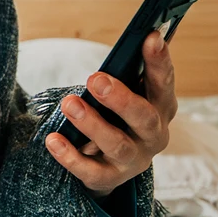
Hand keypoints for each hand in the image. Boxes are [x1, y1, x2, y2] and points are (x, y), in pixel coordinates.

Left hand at [44, 29, 177, 197]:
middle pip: (144, 118)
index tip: (151, 37)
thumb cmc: (117, 114)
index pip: (164, 82)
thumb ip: (127, 72)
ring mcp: (133, 160)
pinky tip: (53, 140)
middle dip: (121, 98)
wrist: (110, 163)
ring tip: (69, 104)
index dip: (159, 61)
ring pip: (118, 145)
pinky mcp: (110, 179)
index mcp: (161, 107)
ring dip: (93, 124)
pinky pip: (91, 171)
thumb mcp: (126, 92)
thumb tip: (134, 38)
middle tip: (95, 78)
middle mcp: (153, 135)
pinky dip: (71, 156)